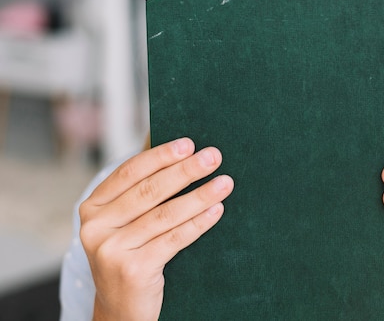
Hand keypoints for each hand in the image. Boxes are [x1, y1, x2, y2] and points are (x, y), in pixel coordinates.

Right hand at [79, 138, 233, 320]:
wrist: (121, 310)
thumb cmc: (131, 253)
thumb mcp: (126, 221)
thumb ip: (142, 192)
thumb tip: (185, 155)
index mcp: (93, 207)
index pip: (130, 172)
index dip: (161, 156)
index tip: (189, 144)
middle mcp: (96, 227)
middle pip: (150, 190)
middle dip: (186, 170)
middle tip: (214, 156)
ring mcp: (111, 250)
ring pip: (166, 214)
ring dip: (200, 195)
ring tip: (225, 183)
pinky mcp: (132, 270)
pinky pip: (174, 239)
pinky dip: (199, 222)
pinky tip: (217, 209)